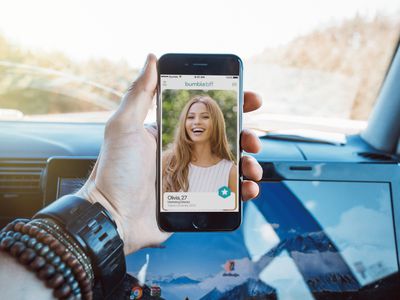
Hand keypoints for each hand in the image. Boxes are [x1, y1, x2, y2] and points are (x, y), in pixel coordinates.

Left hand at [78, 54, 262, 254]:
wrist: (113, 217)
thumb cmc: (116, 171)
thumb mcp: (124, 126)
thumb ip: (140, 93)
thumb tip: (152, 59)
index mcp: (173, 133)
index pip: (209, 115)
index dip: (232, 106)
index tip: (250, 100)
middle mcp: (186, 153)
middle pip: (226, 140)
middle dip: (246, 136)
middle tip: (254, 139)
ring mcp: (194, 177)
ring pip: (230, 166)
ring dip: (249, 164)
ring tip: (252, 168)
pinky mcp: (198, 200)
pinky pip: (226, 193)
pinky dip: (242, 190)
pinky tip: (247, 189)